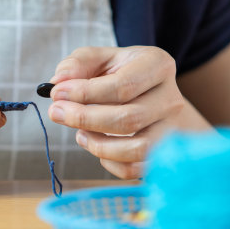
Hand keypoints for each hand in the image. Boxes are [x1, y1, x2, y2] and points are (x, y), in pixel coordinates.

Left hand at [47, 46, 208, 178]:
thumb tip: (59, 81)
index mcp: (157, 66)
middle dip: (85, 119)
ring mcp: (172, 129)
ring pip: (138, 149)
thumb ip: (78, 63)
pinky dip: (110, 164)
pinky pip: (137, 170)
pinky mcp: (164, 154)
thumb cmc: (120, 74)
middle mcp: (171, 98)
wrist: (153, 95)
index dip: (85, 93)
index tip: (57, 94)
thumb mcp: (100, 58)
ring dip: (99, 146)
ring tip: (79, 134)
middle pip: (129, 118)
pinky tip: (95, 145)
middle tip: (57, 113)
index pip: (123, 86)